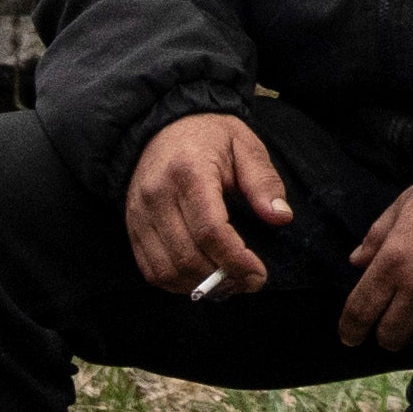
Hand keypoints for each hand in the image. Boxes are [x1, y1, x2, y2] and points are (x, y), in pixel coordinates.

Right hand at [129, 113, 290, 293]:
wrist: (161, 125)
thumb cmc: (209, 136)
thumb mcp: (245, 146)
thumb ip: (264, 182)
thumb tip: (281, 217)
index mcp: (189, 172)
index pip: (211, 231)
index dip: (236, 260)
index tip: (258, 274)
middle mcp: (158, 195)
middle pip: (188, 256)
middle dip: (222, 278)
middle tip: (248, 281)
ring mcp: (139, 213)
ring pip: (167, 269)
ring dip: (200, 286)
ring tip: (228, 281)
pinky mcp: (132, 226)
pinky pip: (150, 269)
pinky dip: (177, 283)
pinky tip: (201, 277)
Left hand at [340, 172, 412, 355]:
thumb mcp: (401, 207)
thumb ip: (375, 238)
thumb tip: (356, 262)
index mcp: (393, 261)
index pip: (361, 309)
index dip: (350, 329)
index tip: (349, 337)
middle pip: (389, 335)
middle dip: (382, 333)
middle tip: (385, 322)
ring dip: (412, 333)